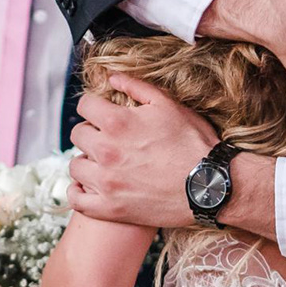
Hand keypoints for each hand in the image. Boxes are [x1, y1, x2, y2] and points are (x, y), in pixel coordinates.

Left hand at [68, 75, 219, 227]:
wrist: (210, 186)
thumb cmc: (193, 143)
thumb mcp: (169, 105)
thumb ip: (136, 87)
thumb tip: (111, 77)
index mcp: (117, 123)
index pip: (85, 105)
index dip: (95, 105)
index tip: (103, 112)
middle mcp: (106, 151)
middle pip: (78, 134)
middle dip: (92, 131)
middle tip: (108, 138)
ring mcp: (106, 182)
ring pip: (75, 166)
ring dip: (86, 161)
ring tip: (102, 163)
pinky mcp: (110, 209)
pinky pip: (76, 200)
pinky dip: (78, 192)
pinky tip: (89, 187)